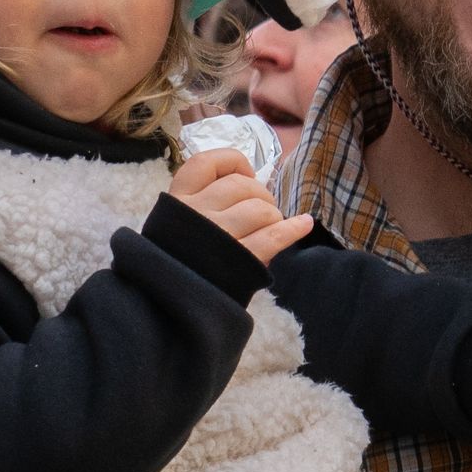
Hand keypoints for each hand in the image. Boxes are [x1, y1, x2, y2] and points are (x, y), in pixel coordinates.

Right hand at [169, 148, 312, 264]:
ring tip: (269, 228)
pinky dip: (293, 229)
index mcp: (177, 201)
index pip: (207, 162)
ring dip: (273, 217)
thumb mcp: (176, 225)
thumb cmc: (179, 262)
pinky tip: (303, 225)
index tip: (244, 176)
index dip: (233, 163)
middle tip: (261, 212)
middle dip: (261, 196)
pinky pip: (274, 236)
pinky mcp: (239, 261)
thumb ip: (202, 201)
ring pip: (261, 210)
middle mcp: (196, 213)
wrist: (168, 308)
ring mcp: (218, 237)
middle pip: (243, 186)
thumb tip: (251, 180)